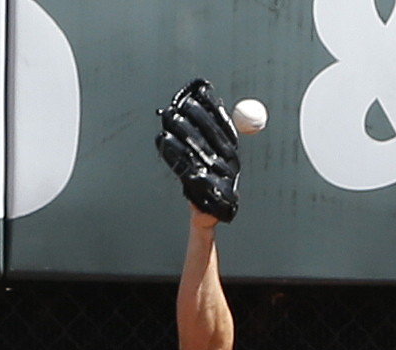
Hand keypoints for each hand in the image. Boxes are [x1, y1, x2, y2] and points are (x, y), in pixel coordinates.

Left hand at [156, 79, 241, 222]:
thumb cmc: (207, 180)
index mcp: (232, 151)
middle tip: (181, 102)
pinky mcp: (204, 188)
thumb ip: (212, 131)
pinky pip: (185, 165)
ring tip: (169, 116)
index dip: (213, 105)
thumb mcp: (214, 155)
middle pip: (211, 133)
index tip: (202, 89)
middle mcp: (229, 162)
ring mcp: (218, 176)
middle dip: (195, 114)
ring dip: (181, 129)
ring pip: (196, 146)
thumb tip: (205, 101)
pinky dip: (172, 151)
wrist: (209, 213)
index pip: (224, 123)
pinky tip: (163, 140)